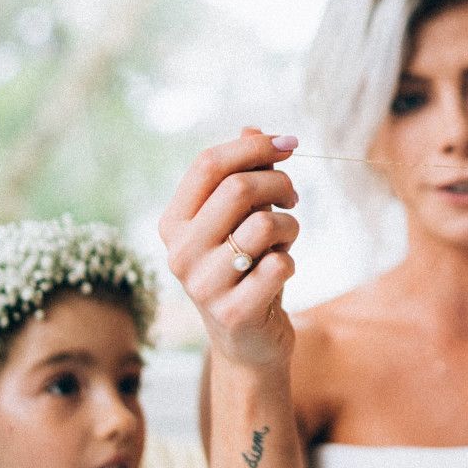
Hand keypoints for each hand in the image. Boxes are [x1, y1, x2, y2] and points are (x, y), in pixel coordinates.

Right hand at [160, 127, 301, 370]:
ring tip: (284, 242)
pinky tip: (280, 274)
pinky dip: (290, 261)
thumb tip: (254, 127)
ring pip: (266, 225)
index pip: (209, 164)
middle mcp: (180, 252)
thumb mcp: (240, 219)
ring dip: (290, 227)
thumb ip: (243, 174)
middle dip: (280, 184)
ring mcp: (203, 285)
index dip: (254, 146)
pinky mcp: (234, 312)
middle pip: (239, 188)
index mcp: (174, 222)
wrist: (248, 340)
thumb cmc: (246, 268)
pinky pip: (280, 263)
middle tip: (293, 198)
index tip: (289, 144)